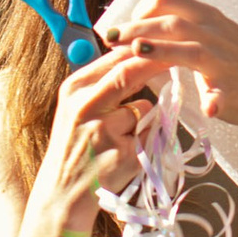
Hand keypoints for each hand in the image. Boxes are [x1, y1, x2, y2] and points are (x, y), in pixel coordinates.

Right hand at [31, 42, 153, 211]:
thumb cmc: (75, 146)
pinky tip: (122, 155)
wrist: (62, 193)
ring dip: (142, 120)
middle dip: (156, 64)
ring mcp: (102, 131)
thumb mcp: (77, 108)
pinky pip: (148, 137)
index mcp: (74, 89)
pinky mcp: (120, 154)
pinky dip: (143, 142)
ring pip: (143, 108)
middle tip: (175, 59)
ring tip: (120, 138)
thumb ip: (103, 83)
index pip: (115, 58)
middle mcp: (85, 106)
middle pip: (129, 73)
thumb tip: (139, 56)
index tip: (164, 43)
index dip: (143, 49)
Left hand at [103, 0, 237, 145]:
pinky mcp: (234, 92)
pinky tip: (207, 106)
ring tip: (137, 51)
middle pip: (173, 22)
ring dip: (164, 50)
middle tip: (111, 37)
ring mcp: (226, 63)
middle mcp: (216, 35)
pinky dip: (215, 100)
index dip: (142, 8)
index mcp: (208, 18)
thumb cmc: (237, 65)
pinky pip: (223, 94)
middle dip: (138, 27)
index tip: (124, 24)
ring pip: (192, 50)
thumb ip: (183, 27)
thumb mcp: (213, 35)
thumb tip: (141, 25)